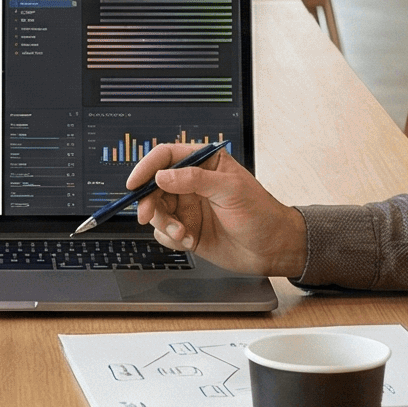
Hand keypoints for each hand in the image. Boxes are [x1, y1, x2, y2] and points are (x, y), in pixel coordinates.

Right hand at [128, 146, 304, 276]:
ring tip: (182, 233)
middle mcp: (192, 184)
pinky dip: (170, 237)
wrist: (272, 249)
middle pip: (154, 185)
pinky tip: (189, 240)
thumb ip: (195, 180)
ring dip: (163, 223)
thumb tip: (163, 175)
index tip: (135, 182)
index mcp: (205, 164)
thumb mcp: (232, 190)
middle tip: (147, 214)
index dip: (147, 167)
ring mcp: (188, 208)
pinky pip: (163, 231)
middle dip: (149, 201)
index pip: (167, 157)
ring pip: (156, 210)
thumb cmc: (261, 213)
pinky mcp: (186, 230)